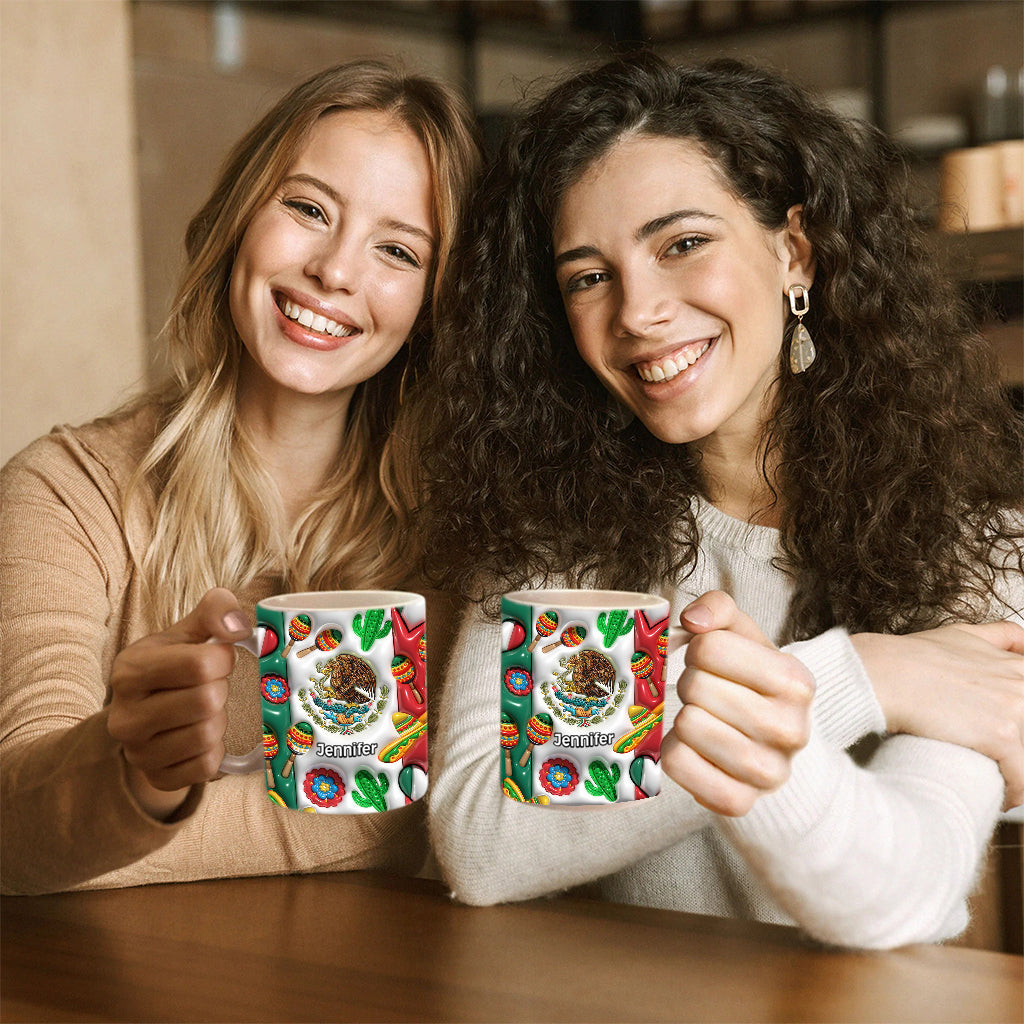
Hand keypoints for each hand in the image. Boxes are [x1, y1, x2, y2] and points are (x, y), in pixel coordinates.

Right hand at [107, 588, 250, 817]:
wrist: (147, 713)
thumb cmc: (174, 666)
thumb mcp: (188, 630)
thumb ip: (215, 610)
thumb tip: (239, 626)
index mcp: (130, 671)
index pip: (199, 664)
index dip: (223, 659)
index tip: (219, 659)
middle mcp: (124, 716)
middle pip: (207, 701)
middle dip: (220, 690)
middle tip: (210, 687)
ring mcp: (137, 753)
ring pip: (208, 735)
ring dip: (219, 720)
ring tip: (204, 711)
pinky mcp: (156, 778)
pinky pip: (207, 767)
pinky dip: (215, 750)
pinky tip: (202, 736)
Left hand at [661, 591, 814, 816]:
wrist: (770, 744)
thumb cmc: (748, 681)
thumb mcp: (742, 636)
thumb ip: (719, 608)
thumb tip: (693, 619)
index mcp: (796, 681)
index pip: (709, 647)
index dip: (697, 649)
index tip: (708, 661)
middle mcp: (792, 729)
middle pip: (695, 687)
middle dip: (689, 684)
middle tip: (703, 693)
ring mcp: (769, 773)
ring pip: (687, 726)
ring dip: (681, 717)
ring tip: (700, 718)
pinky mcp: (739, 802)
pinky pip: (677, 765)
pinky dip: (673, 752)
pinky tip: (692, 747)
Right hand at [852, 622, 1023, 809]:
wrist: (884, 674)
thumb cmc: (911, 657)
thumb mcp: (961, 634)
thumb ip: (999, 636)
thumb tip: (1022, 640)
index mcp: (1016, 666)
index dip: (1018, 721)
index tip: (1009, 735)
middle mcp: (1021, 684)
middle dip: (1018, 747)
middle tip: (1000, 758)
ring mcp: (1015, 709)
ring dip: (1018, 772)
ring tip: (1001, 783)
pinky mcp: (1002, 736)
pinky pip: (1022, 779)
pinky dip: (1014, 793)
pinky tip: (1000, 796)